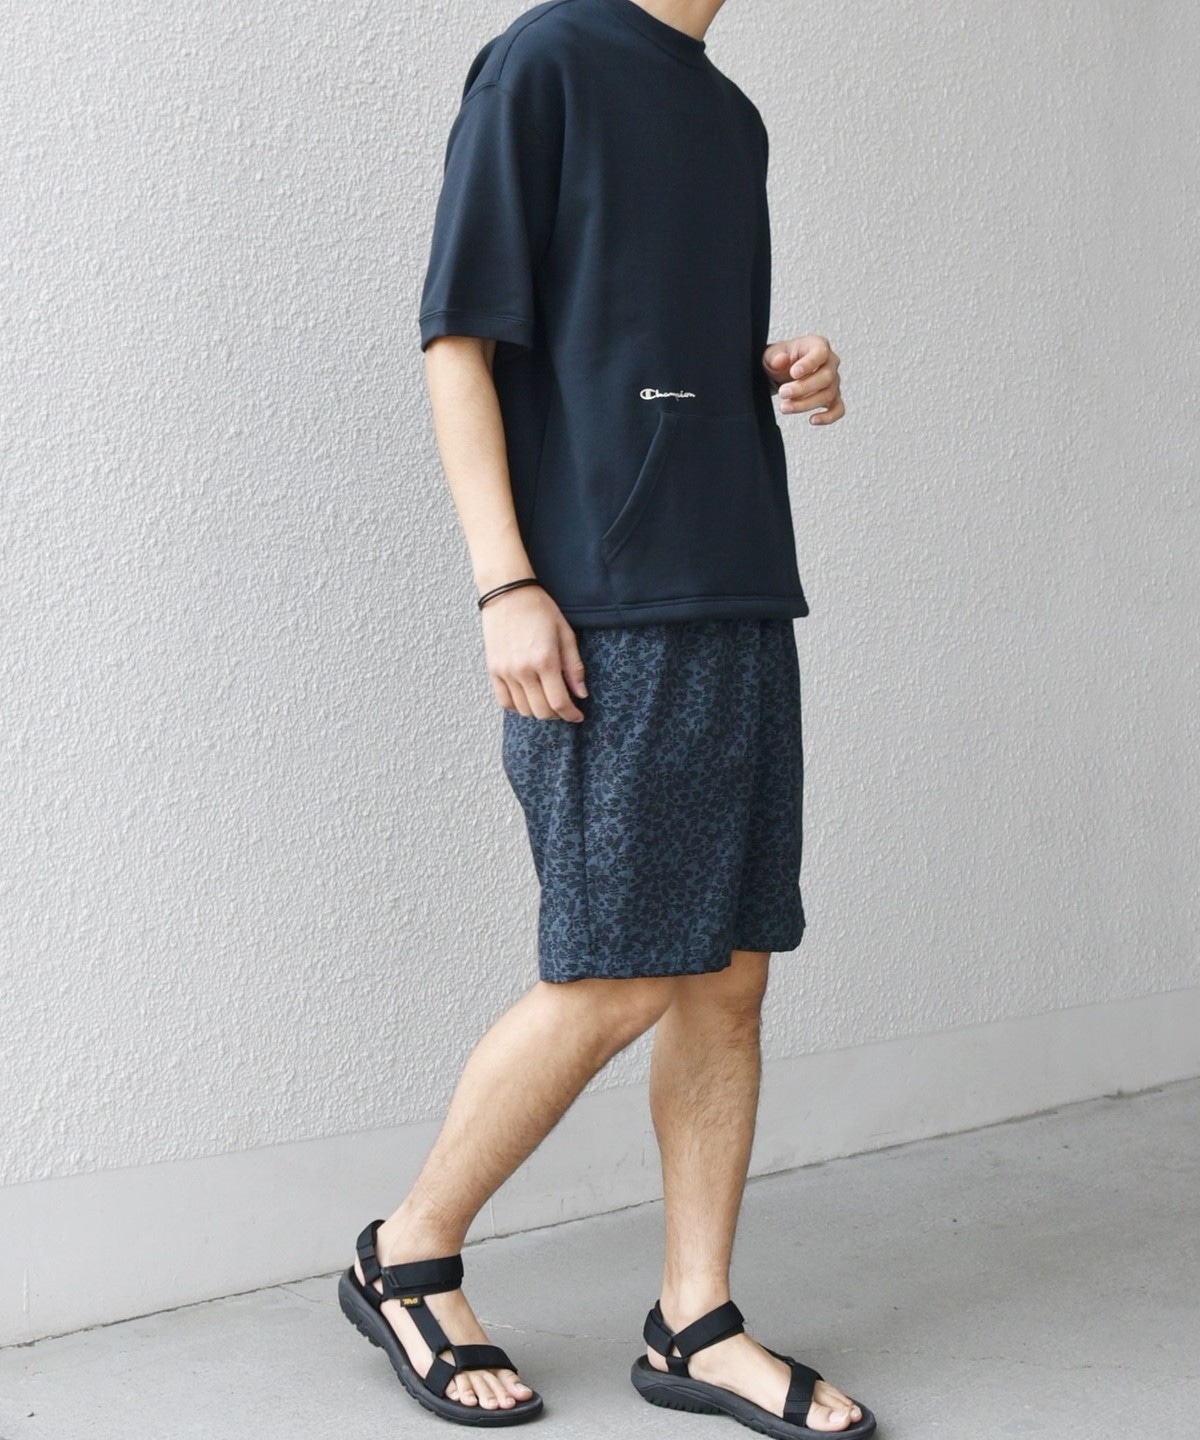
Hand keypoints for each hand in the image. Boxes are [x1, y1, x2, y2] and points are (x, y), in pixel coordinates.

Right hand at [481, 584, 588, 721]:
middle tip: (565, 708)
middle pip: (541, 711)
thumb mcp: (565, 634)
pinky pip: (504, 701)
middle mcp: (523, 670)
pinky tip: (528, 698)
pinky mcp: (493, 670)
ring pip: (523, 709)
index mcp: (545, 660)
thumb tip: (581, 694)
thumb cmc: (540, 609)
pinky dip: (518, 706)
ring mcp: (505, 671)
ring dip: (538, 711)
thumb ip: (574, 667)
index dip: (571, 715)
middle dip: (557, 715)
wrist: (508, 592)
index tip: (577, 716)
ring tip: (547, 701)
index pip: (559, 702)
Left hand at [761, 335, 843, 424]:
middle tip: (784, 393)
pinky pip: (838, 409)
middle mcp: (830, 362)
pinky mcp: (833, 398)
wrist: (779, 374)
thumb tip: (781, 360)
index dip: (809, 363)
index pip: (821, 352)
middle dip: (803, 388)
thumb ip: (774, 357)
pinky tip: (813, 419)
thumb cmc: (779, 361)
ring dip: (806, 404)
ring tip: (786, 407)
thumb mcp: (770, 355)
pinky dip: (828, 417)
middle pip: (827, 376)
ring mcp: (833, 381)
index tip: (794, 373)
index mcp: (817, 345)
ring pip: (828, 394)